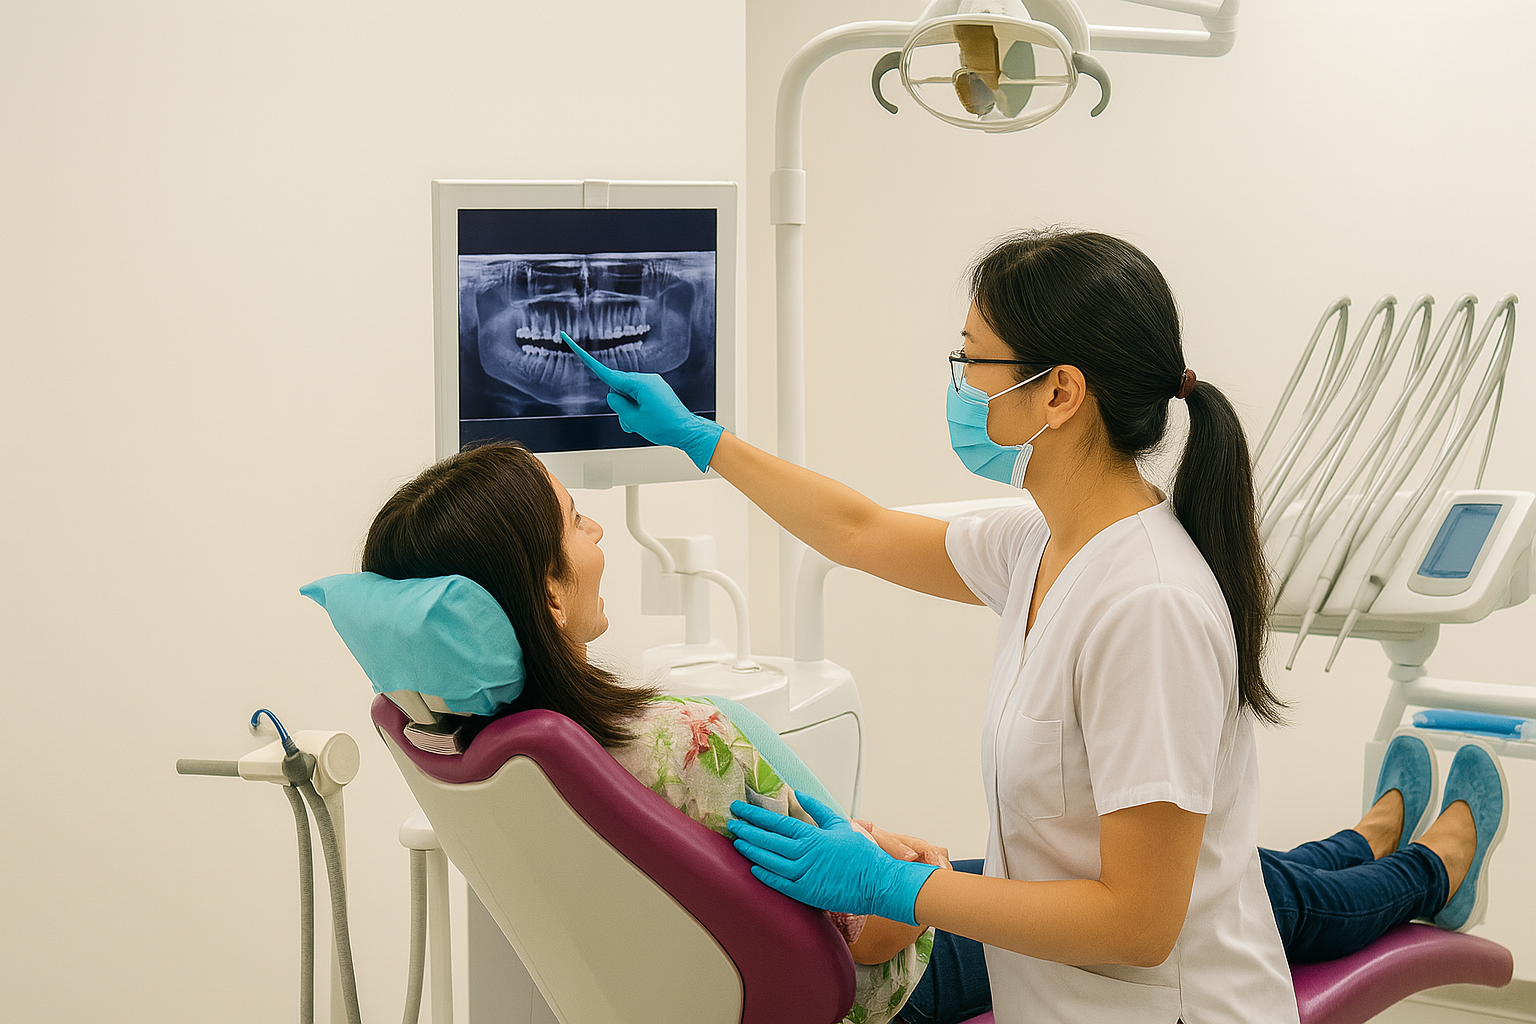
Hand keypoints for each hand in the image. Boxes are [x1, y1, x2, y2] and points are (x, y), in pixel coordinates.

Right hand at [561, 331, 723, 471]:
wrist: (686, 431)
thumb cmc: (665, 426)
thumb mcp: (634, 419)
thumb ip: (617, 405)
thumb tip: (612, 396)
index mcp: (639, 383)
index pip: (607, 373)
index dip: (586, 359)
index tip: (571, 341)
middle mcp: (646, 379)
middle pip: (618, 389)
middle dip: (621, 405)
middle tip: (634, 420)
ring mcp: (652, 383)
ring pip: (628, 395)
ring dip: (629, 411)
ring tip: (643, 423)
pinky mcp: (656, 390)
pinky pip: (638, 396)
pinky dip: (637, 409)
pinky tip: (647, 419)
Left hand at [728, 790, 939, 924]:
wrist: (878, 882)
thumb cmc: (862, 854)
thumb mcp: (840, 825)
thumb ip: (817, 809)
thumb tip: (798, 793)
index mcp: (813, 836)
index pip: (776, 823)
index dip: (754, 816)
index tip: (739, 810)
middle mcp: (805, 854)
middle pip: (768, 840)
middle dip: (747, 830)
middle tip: (730, 823)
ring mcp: (804, 875)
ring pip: (769, 861)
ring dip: (751, 850)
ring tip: (737, 842)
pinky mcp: (807, 893)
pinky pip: (780, 883)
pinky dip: (765, 875)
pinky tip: (753, 867)